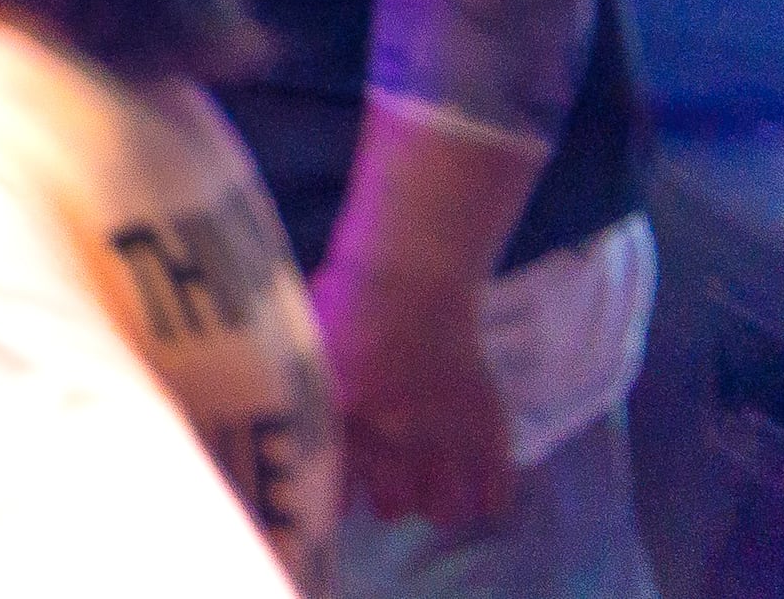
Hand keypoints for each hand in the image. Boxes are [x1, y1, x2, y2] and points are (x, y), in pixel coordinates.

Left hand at [317, 252, 516, 534]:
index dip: (333, 498)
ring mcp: (444, 434)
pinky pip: (494, 494)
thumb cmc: (348, 304)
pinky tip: (473, 486)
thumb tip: (290, 440)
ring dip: (434, 502)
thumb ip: (305, 401)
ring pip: (442, 511)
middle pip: (391, 509)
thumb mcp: (308, 350)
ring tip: (427, 482)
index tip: (336, 497)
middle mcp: (392, 434)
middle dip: (387, 497)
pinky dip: (486, 498)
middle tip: (387, 478)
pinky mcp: (488, 427)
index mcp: (339, 415)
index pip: (333, 490)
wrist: (412, 271)